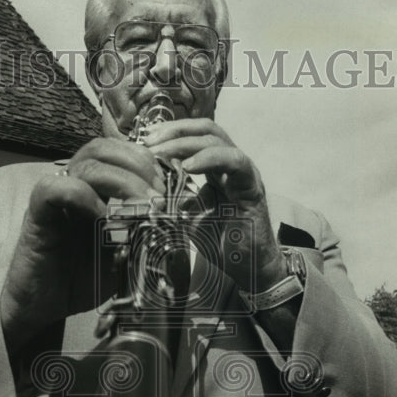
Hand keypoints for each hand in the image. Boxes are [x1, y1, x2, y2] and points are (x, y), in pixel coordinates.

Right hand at [0, 138, 164, 351]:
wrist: (41, 306)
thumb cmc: (81, 279)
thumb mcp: (124, 254)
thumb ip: (142, 231)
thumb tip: (173, 215)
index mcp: (96, 189)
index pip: (119, 153)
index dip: (147, 162)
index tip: (168, 189)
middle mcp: (74, 185)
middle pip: (104, 149)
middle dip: (139, 167)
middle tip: (159, 197)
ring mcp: (55, 197)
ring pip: (87, 164)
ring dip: (122, 181)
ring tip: (142, 206)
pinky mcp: (36, 213)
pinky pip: (55, 188)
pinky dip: (83, 197)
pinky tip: (102, 219)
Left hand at [143, 118, 286, 291]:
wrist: (247, 267)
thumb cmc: (220, 242)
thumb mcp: (186, 217)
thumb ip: (172, 199)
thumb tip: (146, 186)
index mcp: (215, 168)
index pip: (194, 137)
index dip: (170, 134)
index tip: (144, 141)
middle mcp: (230, 164)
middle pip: (205, 130)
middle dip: (174, 131)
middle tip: (149, 141)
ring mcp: (243, 172)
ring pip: (217, 140)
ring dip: (185, 142)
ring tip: (161, 151)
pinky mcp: (252, 185)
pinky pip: (234, 161)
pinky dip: (209, 158)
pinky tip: (188, 167)